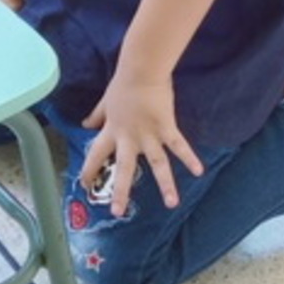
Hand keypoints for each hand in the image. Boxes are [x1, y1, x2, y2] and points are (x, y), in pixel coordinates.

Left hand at [80, 73, 203, 218]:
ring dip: (165, 185)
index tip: (84, 184)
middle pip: (123, 168)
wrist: (142, 70)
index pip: (96, 154)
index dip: (89, 169)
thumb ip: (97, 115)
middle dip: (120, 191)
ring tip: (172, 204)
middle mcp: (129, 138)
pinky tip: (199, 171)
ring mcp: (149, 135)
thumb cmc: (123, 84)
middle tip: (116, 212)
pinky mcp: (167, 128)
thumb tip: (85, 124)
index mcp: (112, 131)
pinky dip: (189, 158)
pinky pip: (179, 146)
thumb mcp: (105, 102)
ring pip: (157, 164)